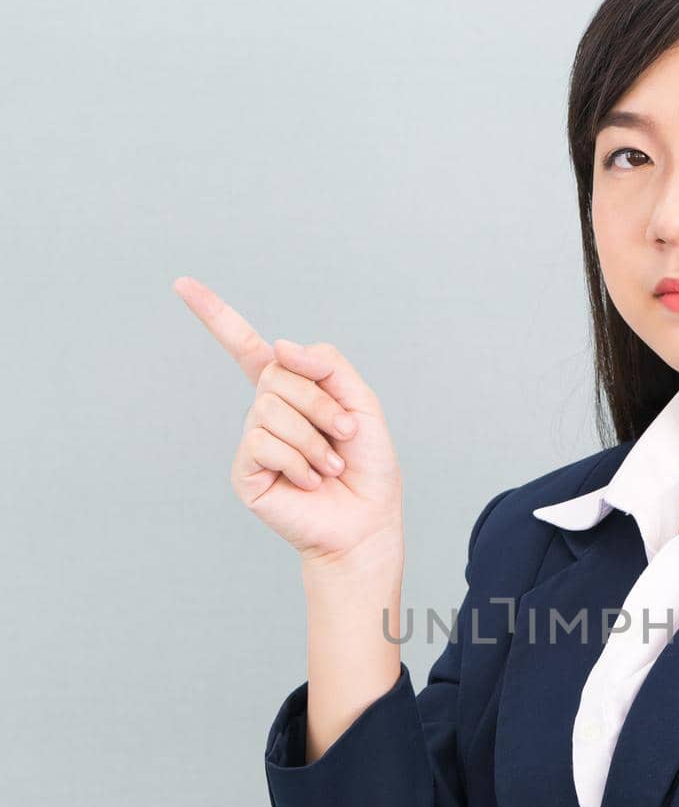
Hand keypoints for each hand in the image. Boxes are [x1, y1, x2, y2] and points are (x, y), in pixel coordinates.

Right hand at [173, 275, 403, 567]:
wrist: (367, 522)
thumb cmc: (368, 467)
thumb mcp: (361, 403)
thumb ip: (327, 366)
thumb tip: (279, 345)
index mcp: (292, 392)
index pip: (247, 348)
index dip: (215, 316)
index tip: (182, 284)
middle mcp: (266, 412)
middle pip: (277, 373)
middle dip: (320, 402)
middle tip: (344, 435)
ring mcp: (253, 441)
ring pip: (270, 408)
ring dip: (313, 438)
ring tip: (328, 466)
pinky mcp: (246, 472)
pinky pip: (263, 443)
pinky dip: (297, 461)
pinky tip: (309, 482)